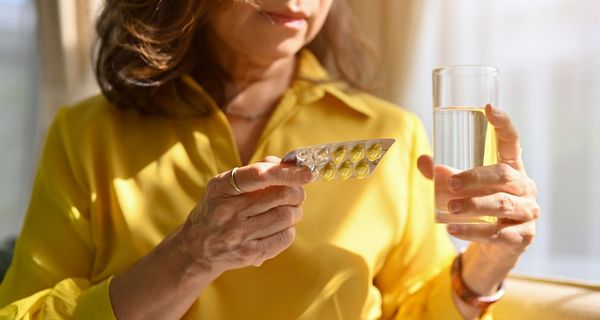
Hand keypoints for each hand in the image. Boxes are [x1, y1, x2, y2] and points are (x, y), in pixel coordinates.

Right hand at [177, 157, 312, 275]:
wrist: (196, 248)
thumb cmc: (217, 210)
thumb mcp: (224, 186)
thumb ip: (255, 171)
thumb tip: (288, 165)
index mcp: (221, 188)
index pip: (259, 175)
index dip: (287, 172)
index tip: (306, 172)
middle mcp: (228, 211)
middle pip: (281, 195)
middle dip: (297, 192)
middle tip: (296, 193)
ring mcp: (238, 235)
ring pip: (286, 216)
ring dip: (295, 211)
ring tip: (287, 211)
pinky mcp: (250, 254)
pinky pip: (285, 237)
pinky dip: (289, 230)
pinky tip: (279, 228)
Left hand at [418, 104, 539, 262]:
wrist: (497, 248)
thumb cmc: (482, 208)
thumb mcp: (464, 190)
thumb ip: (444, 177)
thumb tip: (423, 160)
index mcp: (512, 169)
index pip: (512, 143)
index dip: (503, 125)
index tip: (491, 108)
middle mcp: (524, 187)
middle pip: (504, 175)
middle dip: (475, 178)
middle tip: (450, 183)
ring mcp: (527, 212)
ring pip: (502, 204)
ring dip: (474, 205)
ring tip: (449, 208)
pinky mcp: (522, 237)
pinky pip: (498, 232)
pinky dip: (473, 230)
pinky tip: (454, 229)